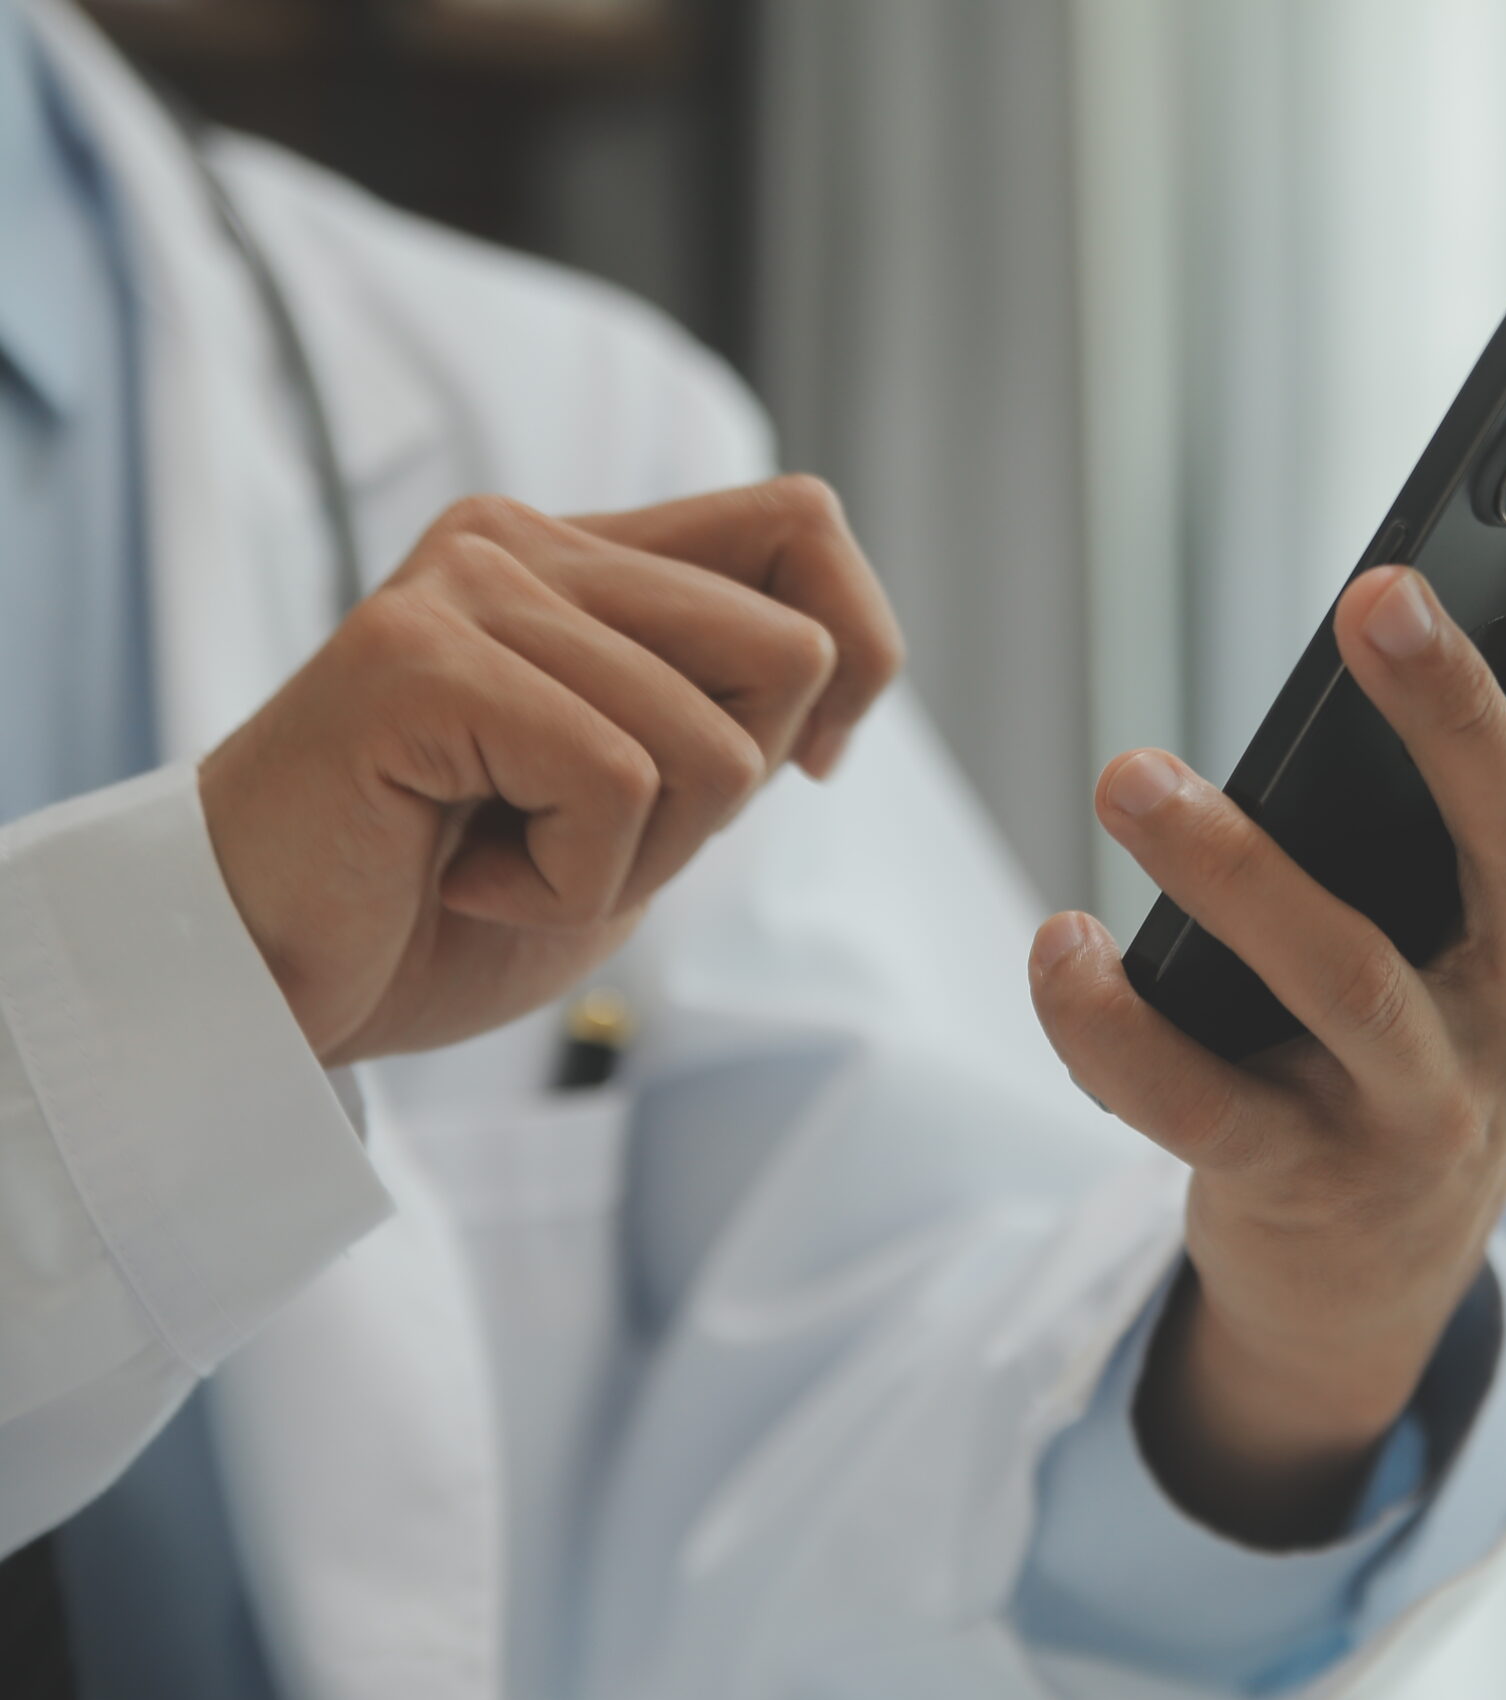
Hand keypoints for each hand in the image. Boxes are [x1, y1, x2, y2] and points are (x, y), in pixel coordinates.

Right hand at [200, 477, 900, 1066]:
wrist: (263, 986)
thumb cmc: (443, 905)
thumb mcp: (636, 804)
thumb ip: (718, 711)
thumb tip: (846, 652)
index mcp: (580, 556)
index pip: (801, 523)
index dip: (858, 654)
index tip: (804, 764)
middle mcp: (523, 542)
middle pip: (789, 652)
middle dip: (725, 799)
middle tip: (583, 838)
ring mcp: (467, 588)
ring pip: (713, 743)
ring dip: (631, 858)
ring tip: (502, 857)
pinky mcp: (417, 659)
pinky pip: (615, 782)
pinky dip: (566, 880)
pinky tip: (462, 874)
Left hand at [1028, 408, 1505, 1544]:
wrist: (1368, 1275)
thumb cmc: (1423, 1021)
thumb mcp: (1481, 908)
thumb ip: (1473, 773)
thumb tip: (1413, 574)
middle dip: (1460, 716)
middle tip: (1373, 592)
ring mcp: (1432, 1102)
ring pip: (1348, 976)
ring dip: (1239, 870)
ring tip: (1129, 776)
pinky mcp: (1307, 1179)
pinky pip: (1196, 1104)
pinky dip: (1112, 1028)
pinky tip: (1055, 944)